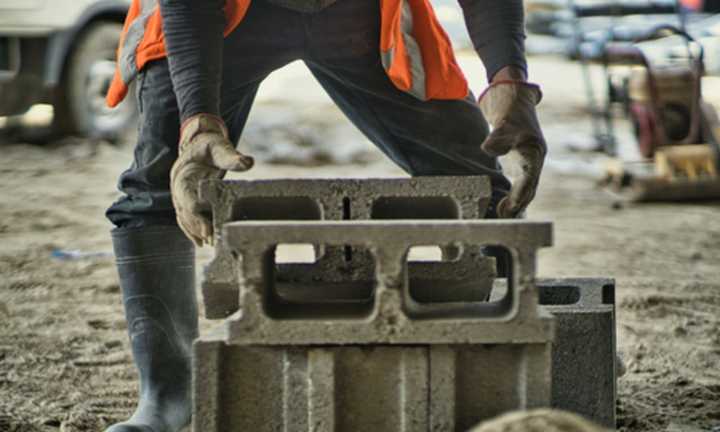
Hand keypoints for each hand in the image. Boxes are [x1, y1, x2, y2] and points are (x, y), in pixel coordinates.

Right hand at [170, 114, 253, 245]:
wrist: (199, 144)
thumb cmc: (210, 145)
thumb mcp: (220, 147)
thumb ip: (231, 157)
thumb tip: (248, 162)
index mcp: (183, 175)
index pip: (187, 201)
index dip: (196, 217)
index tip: (207, 230)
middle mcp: (178, 187)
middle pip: (184, 213)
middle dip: (197, 228)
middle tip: (212, 241)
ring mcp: (180, 195)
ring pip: (184, 218)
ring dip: (195, 232)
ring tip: (210, 244)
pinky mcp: (186, 199)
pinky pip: (186, 217)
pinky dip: (192, 230)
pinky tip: (202, 242)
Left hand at [478, 81, 545, 217]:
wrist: (513, 94)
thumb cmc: (511, 106)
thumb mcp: (505, 120)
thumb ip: (499, 135)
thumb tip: (489, 148)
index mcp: (534, 151)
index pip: (529, 180)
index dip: (519, 196)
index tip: (509, 210)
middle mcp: (534, 157)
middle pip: (529, 186)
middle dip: (518, 204)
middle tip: (503, 218)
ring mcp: (528, 158)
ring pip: (526, 185)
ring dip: (516, 201)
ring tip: (503, 214)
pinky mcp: (520, 158)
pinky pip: (519, 180)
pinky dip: (513, 192)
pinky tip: (503, 201)